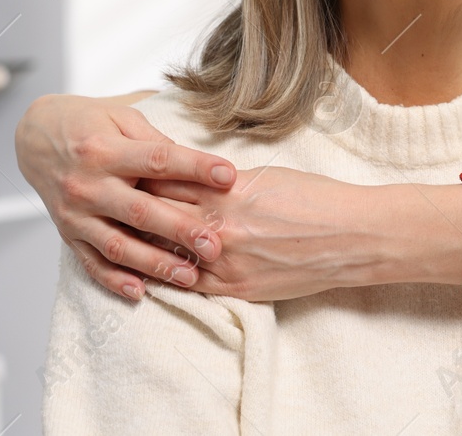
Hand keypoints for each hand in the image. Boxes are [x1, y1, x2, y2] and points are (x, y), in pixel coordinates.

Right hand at [15, 93, 237, 298]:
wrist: (34, 135)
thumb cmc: (88, 123)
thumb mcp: (122, 117)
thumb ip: (156, 141)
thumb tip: (195, 164)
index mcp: (106, 150)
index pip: (157, 160)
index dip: (195, 167)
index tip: (228, 176)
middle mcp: (88, 184)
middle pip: (139, 211)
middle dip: (180, 229)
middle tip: (214, 245)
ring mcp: (76, 214)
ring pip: (117, 245)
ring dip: (154, 263)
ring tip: (190, 276)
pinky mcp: (68, 233)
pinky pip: (91, 263)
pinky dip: (114, 280)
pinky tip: (140, 292)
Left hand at [143, 167, 393, 299]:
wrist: (352, 237)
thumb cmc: (317, 199)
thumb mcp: (268, 177)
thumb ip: (227, 182)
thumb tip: (198, 181)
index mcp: (228, 192)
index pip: (167, 181)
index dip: (142, 177)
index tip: (124, 172)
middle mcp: (220, 227)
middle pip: (159, 216)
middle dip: (133, 208)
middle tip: (109, 200)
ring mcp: (226, 262)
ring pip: (167, 254)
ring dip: (142, 246)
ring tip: (120, 236)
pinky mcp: (236, 289)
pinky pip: (189, 285)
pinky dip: (166, 276)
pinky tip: (149, 272)